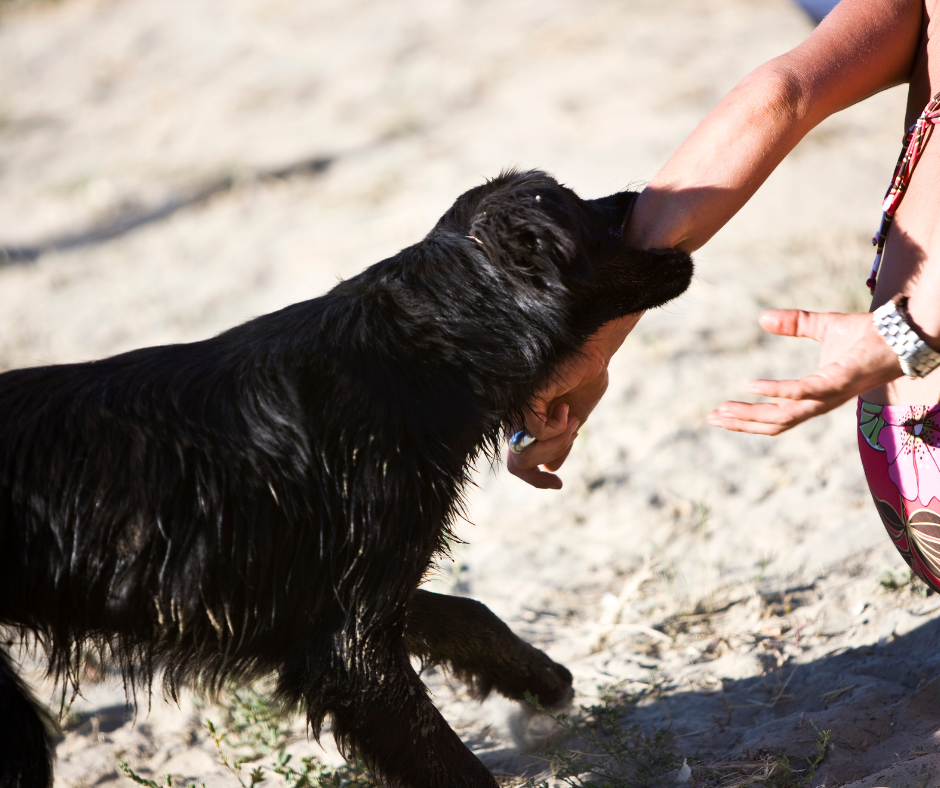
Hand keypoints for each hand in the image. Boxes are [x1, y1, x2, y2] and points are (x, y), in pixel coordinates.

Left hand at [507, 313, 642, 487]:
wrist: (594, 355)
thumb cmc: (584, 380)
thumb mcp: (573, 421)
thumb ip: (560, 443)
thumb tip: (550, 468)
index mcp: (524, 423)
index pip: (515, 463)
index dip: (534, 480)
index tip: (558, 483)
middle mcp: (514, 417)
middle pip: (519, 462)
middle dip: (552, 456)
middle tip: (573, 434)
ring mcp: (516, 407)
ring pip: (525, 450)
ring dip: (557, 443)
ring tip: (572, 421)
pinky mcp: (525, 397)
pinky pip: (536, 431)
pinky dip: (557, 428)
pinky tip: (566, 409)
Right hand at [707, 309, 902, 434]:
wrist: (901, 331)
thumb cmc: (868, 333)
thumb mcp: (822, 326)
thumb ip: (794, 323)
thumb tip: (762, 318)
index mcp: (815, 394)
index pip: (776, 415)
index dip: (747, 417)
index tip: (720, 413)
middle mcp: (820, 401)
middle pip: (775, 423)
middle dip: (742, 423)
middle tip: (713, 418)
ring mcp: (828, 394)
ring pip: (784, 416)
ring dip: (751, 416)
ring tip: (724, 410)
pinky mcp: (837, 381)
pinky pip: (802, 392)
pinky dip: (776, 392)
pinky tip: (753, 386)